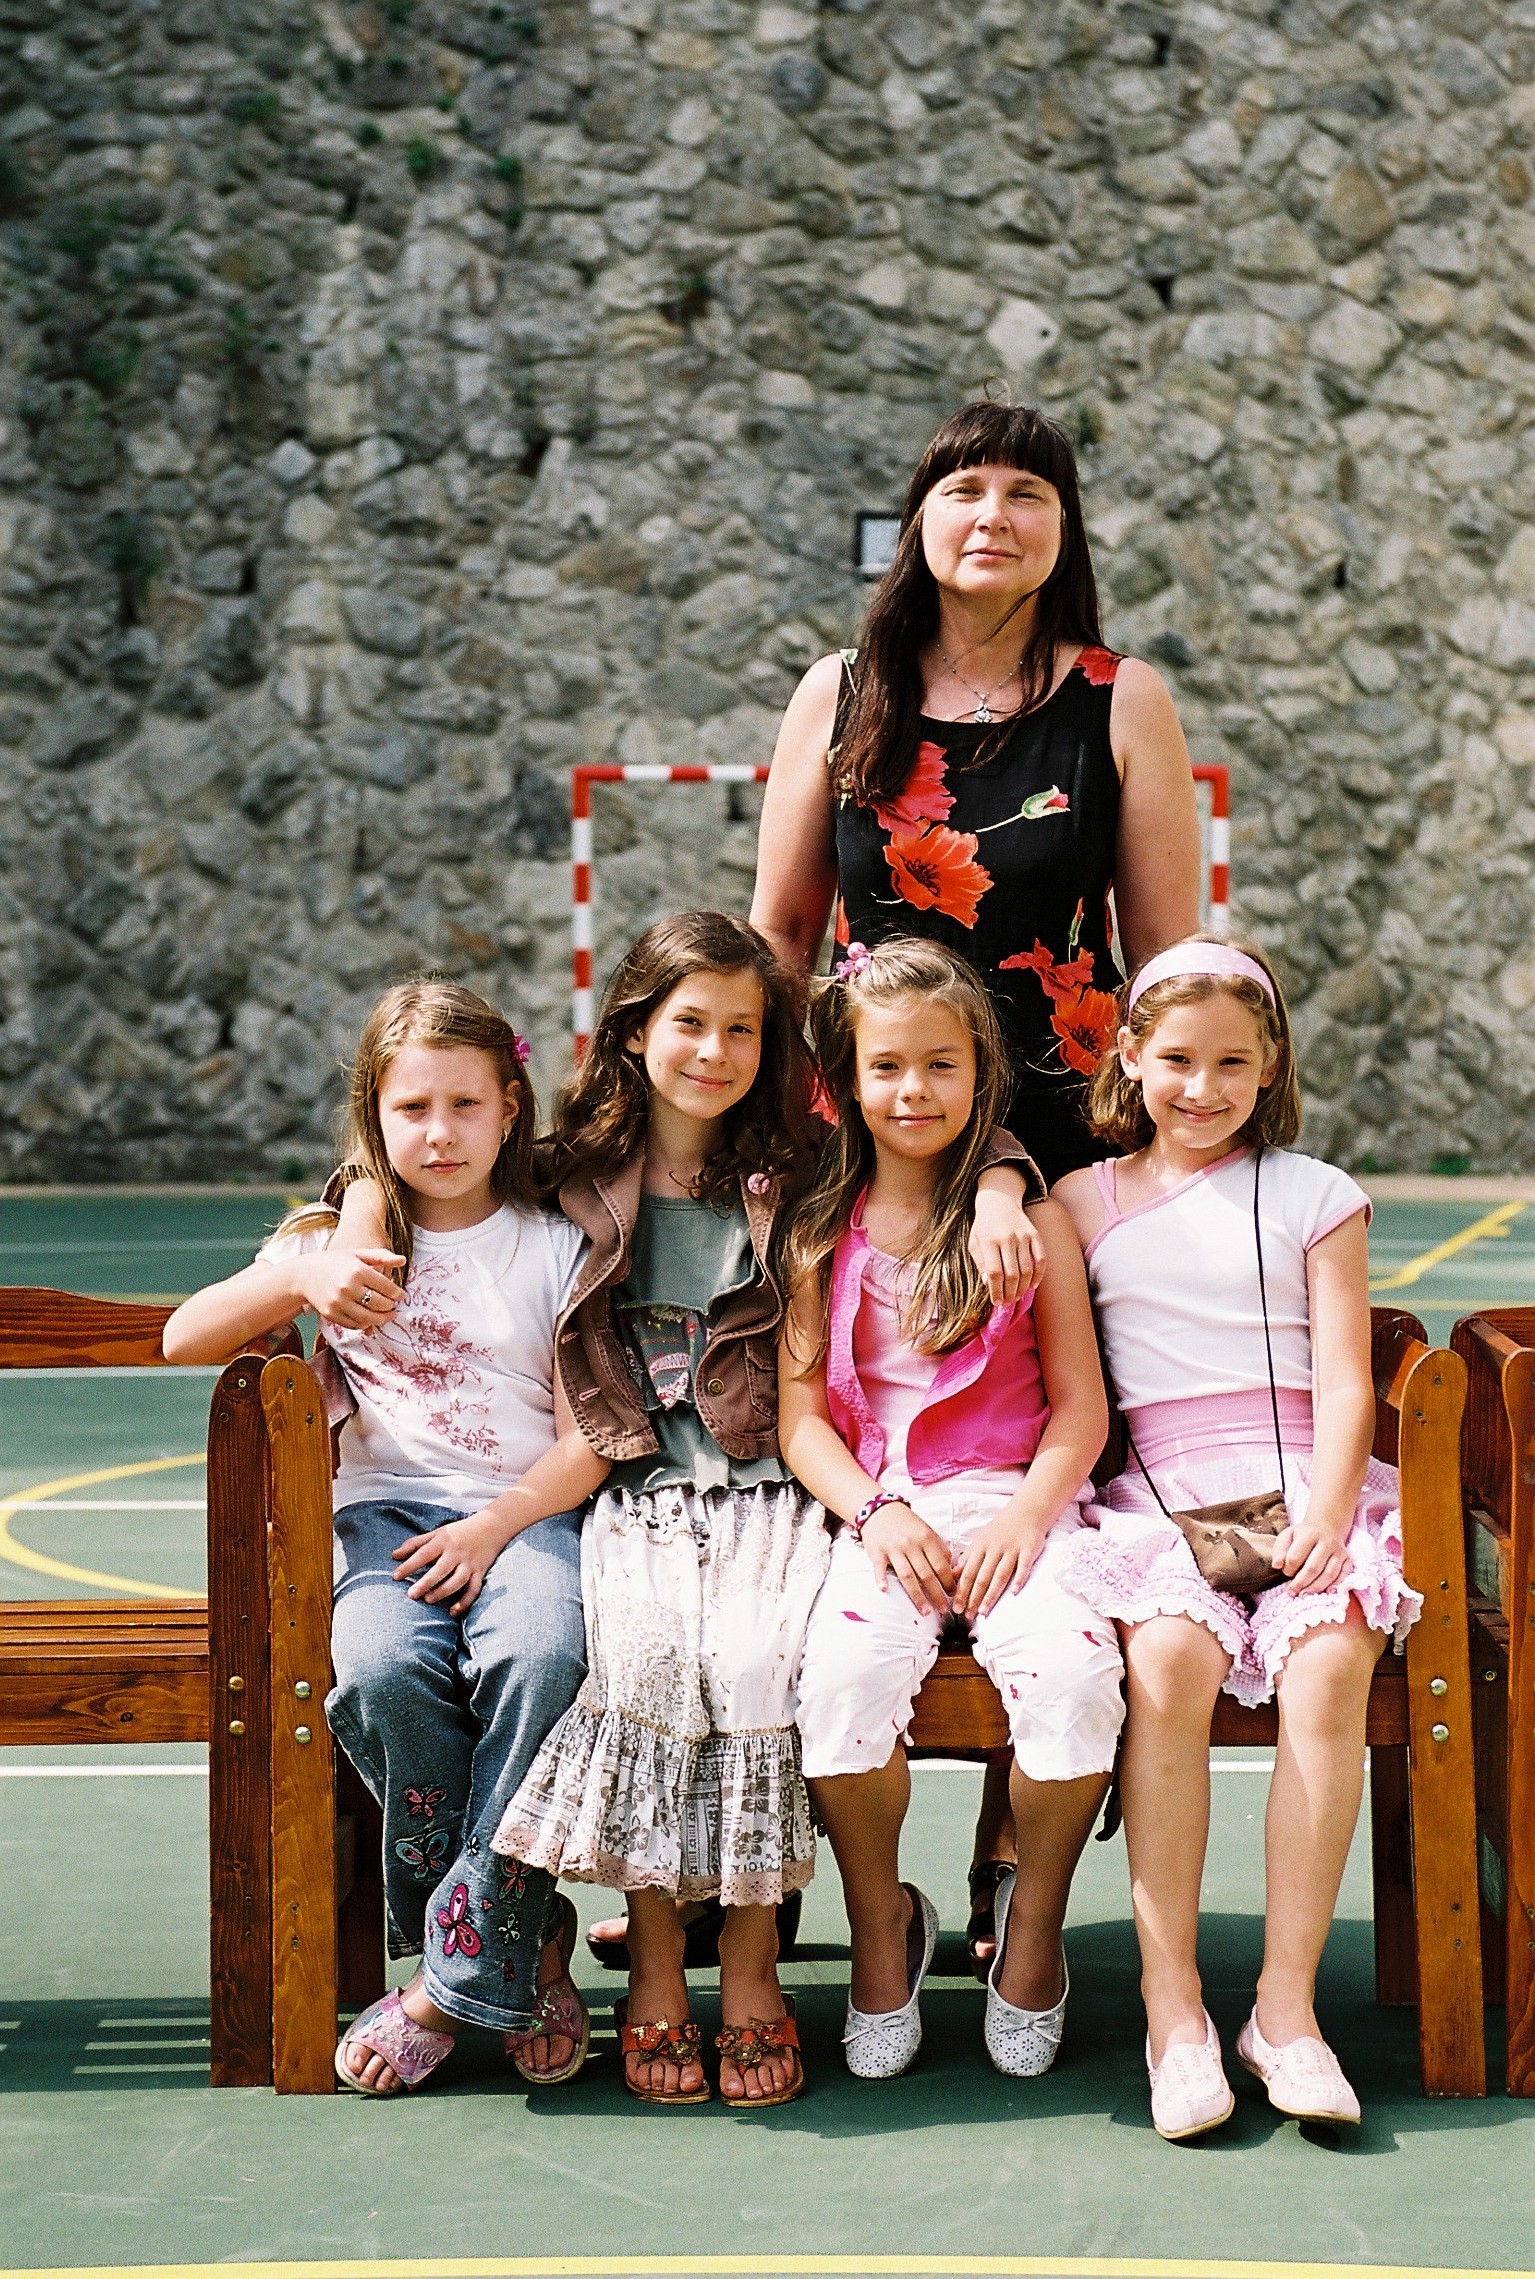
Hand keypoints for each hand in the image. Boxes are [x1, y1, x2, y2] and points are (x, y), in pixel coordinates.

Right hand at [297, 1247, 404, 1331]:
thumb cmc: (335, 1262)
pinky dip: (365, 1323)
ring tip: (388, 1315)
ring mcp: (338, 1303)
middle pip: (380, 1304)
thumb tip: (403, 1260)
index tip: (400, 1295)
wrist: (304, 1275)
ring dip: (382, 1318)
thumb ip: (381, 1256)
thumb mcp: (358, 1254)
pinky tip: (370, 1318)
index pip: (387, 1287)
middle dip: (390, 1306)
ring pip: (369, 1318)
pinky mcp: (331, 1314)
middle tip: (394, 1305)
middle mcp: (348, 1288)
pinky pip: (354, 1324)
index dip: (397, 1293)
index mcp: (357, 1270)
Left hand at [393, 1508, 509, 1612]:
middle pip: (441, 1569)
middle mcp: (457, 1552)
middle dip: (426, 1582)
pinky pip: (474, 1589)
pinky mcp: (480, 1572)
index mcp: (444, 1541)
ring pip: (457, 1580)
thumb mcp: (437, 1533)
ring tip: (428, 1600)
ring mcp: (469, 1563)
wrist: (491, 1526)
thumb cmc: (459, 1532)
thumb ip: (415, 1544)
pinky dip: (465, 1602)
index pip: (423, 1553)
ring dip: (443, 1591)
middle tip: (411, 1595)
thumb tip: (393, 1555)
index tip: (395, 1577)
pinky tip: (453, 1612)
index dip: (409, 1565)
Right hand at [860, 1500, 954, 1614]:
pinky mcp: (877, 1552)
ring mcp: (893, 1549)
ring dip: (917, 1596)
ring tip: (926, 1611)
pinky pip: (880, 1567)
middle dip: (937, 1595)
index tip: (954, 1595)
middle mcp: (911, 1544)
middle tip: (944, 1610)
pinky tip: (885, 1589)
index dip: (949, 1582)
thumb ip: (939, 1549)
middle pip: (926, 1574)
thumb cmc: (906, 1523)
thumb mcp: (927, 1530)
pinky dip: (881, 1578)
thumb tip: (951, 1569)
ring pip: (907, 1576)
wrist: (880, 1510)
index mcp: (926, 1538)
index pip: (941, 1565)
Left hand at [950, 1510, 1047, 1619]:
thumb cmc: (1000, 1530)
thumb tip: (952, 1577)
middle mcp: (994, 1549)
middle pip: (982, 1577)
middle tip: (967, 1616)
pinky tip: (1014, 1593)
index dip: (961, 1592)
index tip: (956, 1608)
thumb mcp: (980, 1541)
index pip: (968, 1573)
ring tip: (984, 1611)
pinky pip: (1023, 1566)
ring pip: (1000, 1574)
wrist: (1025, 1512)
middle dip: (973, 1597)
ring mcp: (1012, 1549)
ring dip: (991, 1594)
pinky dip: (1019, 1579)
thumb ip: (968, 1559)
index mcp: (980, 1547)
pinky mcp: (1028, 1550)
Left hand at [968, 1187, 1045, 1304]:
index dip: (996, 1291)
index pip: (994, 1272)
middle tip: (1008, 1302)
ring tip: (1018, 1296)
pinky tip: (1033, 1285)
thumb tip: (989, 1284)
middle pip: (1012, 1274)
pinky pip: (1041, 1259)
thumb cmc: (983, 1226)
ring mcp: (1023, 1236)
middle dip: (1010, 1293)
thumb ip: (980, 1263)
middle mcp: (1007, 1238)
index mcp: (989, 1241)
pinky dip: (1039, 1275)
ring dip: (1023, 1288)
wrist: (999, 1200)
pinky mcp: (1035, 1234)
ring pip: (1027, 1269)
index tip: (996, 1302)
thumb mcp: (974, 1243)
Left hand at [1273, 1511, 1351, 1596]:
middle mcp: (1326, 1543)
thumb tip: (1276, 1565)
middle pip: (1313, 1567)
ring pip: (1329, 1573)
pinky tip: (1327, 1592)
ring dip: (1316, 1587)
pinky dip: (1336, 1585)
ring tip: (1305, 1595)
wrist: (1327, 1526)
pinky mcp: (1348, 1559)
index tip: (1285, 1572)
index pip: (1296, 1556)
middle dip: (1301, 1583)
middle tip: (1292, 1592)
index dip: (1288, 1568)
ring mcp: (1339, 1552)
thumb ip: (1279, 1549)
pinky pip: (1344, 1575)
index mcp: (1309, 1535)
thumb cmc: (1303, 1534)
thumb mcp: (1288, 1535)